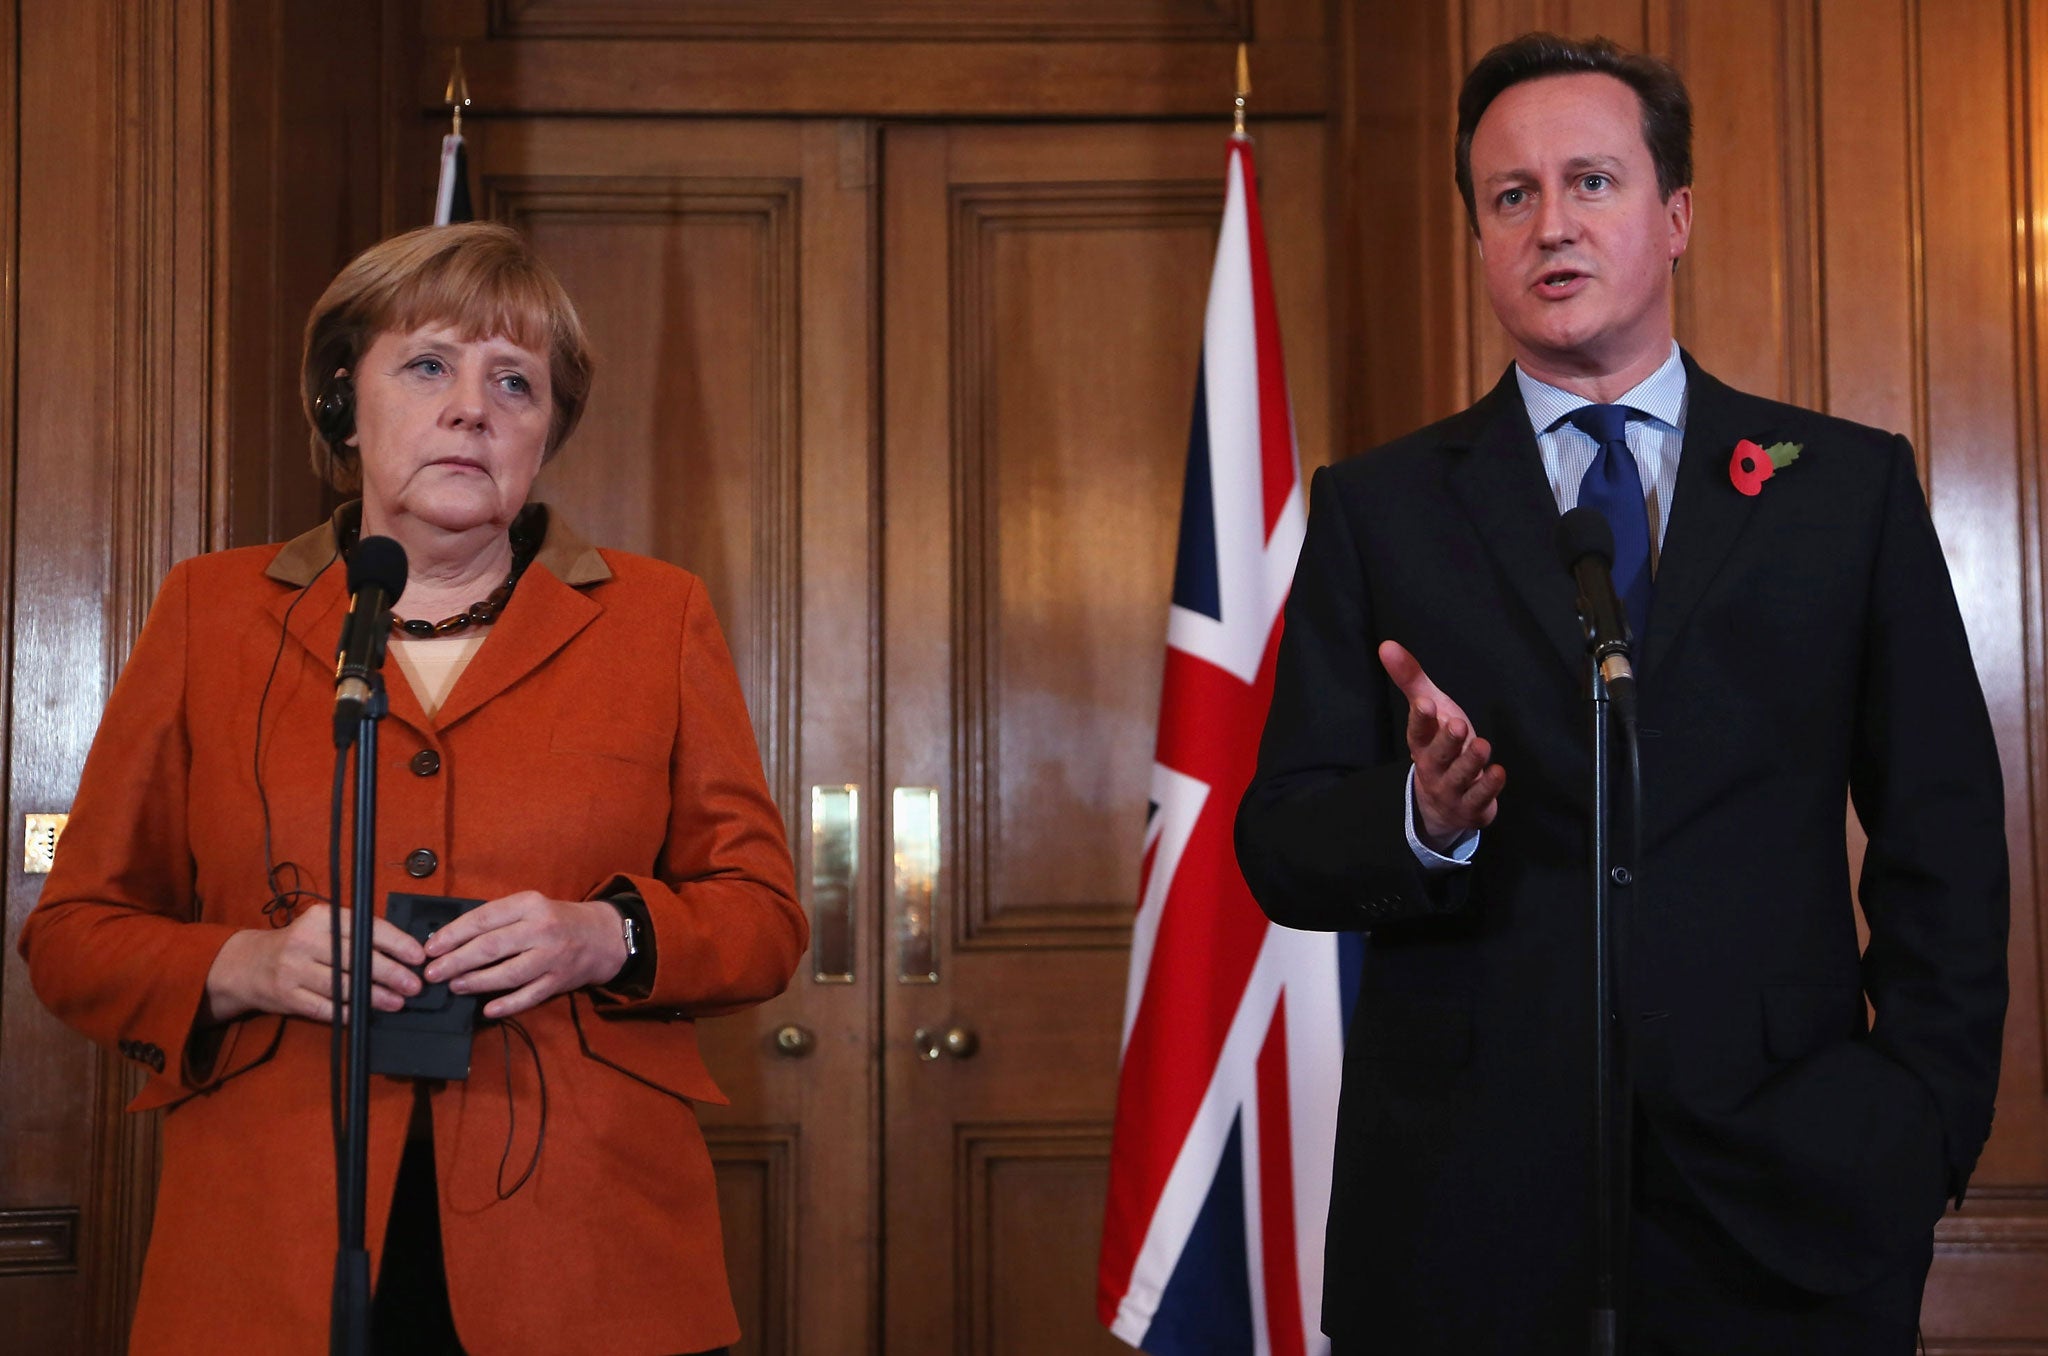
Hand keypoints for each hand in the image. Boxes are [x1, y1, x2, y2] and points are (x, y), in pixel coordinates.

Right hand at [203, 904, 424, 1023]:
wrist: (248, 964)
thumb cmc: (298, 944)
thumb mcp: (322, 927)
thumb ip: (355, 934)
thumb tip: (403, 950)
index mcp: (321, 918)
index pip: (366, 928)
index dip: (396, 943)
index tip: (418, 956)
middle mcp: (306, 940)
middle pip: (357, 958)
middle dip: (391, 973)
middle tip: (414, 985)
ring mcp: (293, 969)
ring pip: (343, 985)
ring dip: (374, 996)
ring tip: (397, 1002)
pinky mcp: (286, 995)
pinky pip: (324, 1007)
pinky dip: (347, 1012)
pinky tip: (364, 1014)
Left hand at [422, 891, 628, 1019]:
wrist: (603, 936)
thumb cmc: (556, 920)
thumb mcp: (529, 906)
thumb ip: (497, 919)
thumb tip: (451, 939)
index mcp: (529, 904)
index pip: (483, 919)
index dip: (453, 935)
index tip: (430, 948)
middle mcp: (541, 929)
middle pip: (490, 947)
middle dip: (456, 961)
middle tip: (432, 973)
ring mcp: (552, 957)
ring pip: (507, 974)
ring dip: (476, 982)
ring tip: (454, 986)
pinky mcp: (559, 981)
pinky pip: (529, 996)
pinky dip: (507, 1005)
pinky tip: (487, 1009)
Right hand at [1379, 640, 1505, 849]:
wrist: (1445, 804)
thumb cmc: (1440, 746)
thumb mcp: (1431, 710)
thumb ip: (1411, 679)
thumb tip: (1386, 645)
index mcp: (1420, 744)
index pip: (1417, 731)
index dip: (1420, 719)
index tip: (1426, 704)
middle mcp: (1433, 768)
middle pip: (1437, 756)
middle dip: (1446, 742)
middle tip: (1457, 725)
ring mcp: (1451, 790)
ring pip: (1459, 777)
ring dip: (1470, 763)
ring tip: (1482, 746)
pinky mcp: (1472, 807)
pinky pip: (1479, 798)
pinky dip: (1489, 787)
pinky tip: (1499, 772)